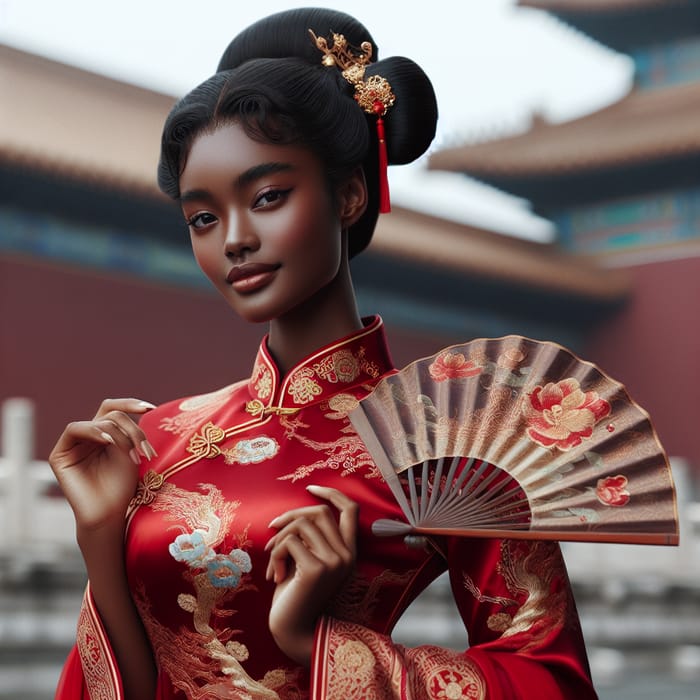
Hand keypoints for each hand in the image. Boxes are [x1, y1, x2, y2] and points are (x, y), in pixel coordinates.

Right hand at [48, 398, 156, 534]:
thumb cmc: (122, 487)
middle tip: (145, 449)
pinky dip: (94, 431)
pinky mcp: (59, 455)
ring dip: (121, 435)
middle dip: (132, 428)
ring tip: (133, 456)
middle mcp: (88, 437)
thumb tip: (139, 408)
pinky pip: (74, 429)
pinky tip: (108, 442)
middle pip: (111, 414)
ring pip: (99, 421)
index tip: (151, 408)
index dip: (131, 404)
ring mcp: (73, 445)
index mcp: (105, 435)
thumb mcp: (131, 452)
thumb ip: (128, 431)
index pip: (114, 409)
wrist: (110, 514)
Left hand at [265, 485, 357, 665]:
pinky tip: (274, 576)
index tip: (310, 488)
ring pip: (302, 524)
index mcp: (349, 552)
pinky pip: (289, 542)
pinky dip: (275, 555)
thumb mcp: (307, 559)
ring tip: (272, 559)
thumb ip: (310, 537)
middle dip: (291, 516)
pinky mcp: (317, 569)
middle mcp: (347, 555)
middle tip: (273, 530)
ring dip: (280, 538)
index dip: (332, 493)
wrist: (293, 631)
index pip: (351, 510)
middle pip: (319, 512)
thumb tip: (293, 514)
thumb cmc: (295, 594)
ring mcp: (334, 562)